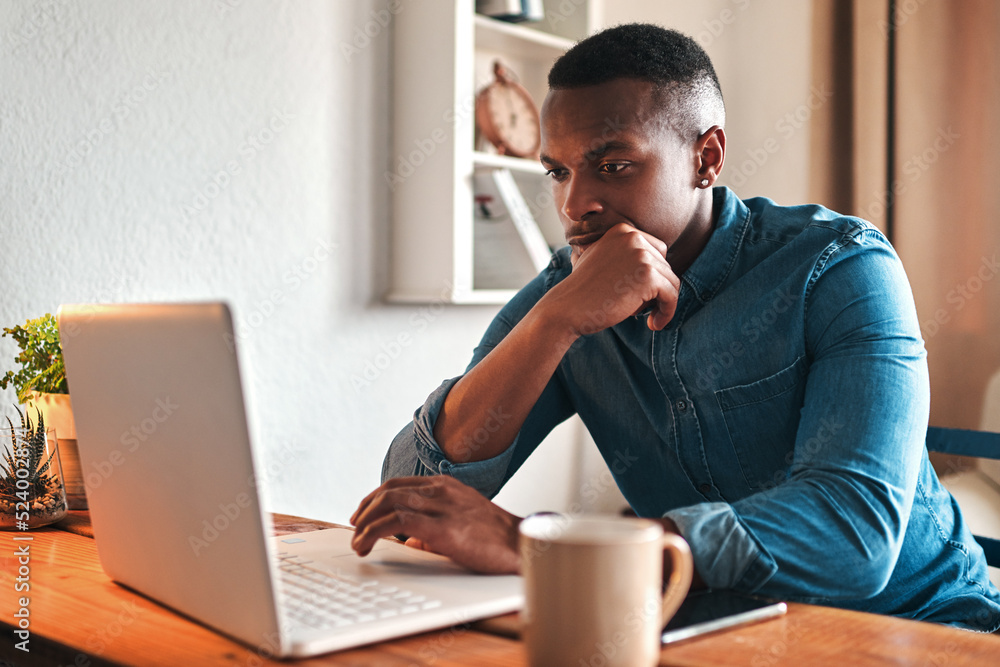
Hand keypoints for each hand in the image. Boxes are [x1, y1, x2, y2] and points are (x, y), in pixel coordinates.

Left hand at [349, 475, 521, 574]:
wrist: (524, 546)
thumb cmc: (497, 539)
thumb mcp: (463, 524)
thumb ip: (435, 528)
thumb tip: (411, 541)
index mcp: (447, 486)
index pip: (401, 483)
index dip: (375, 497)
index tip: (363, 512)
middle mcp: (442, 490)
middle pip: (389, 489)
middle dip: (365, 508)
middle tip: (355, 526)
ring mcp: (442, 506)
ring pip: (389, 502)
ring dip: (365, 521)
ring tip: (357, 540)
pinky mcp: (442, 527)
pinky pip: (397, 523)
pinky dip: (374, 532)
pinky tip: (366, 544)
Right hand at [548, 223, 680, 333]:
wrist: (567, 308)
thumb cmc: (582, 291)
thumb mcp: (601, 261)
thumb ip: (624, 256)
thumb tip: (654, 266)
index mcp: (622, 230)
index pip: (656, 251)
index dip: (653, 275)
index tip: (643, 295)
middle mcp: (633, 237)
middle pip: (665, 266)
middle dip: (656, 289)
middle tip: (640, 309)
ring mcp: (641, 255)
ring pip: (671, 281)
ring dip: (662, 302)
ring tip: (648, 318)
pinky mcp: (648, 276)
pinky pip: (672, 295)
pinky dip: (667, 312)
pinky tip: (653, 324)